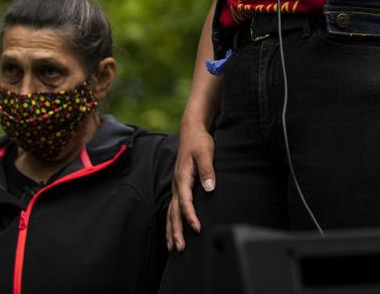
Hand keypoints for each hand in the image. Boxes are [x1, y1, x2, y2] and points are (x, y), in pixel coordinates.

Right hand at [166, 114, 215, 251]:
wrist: (191, 131)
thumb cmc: (200, 142)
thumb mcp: (206, 153)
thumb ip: (208, 170)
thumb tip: (209, 188)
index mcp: (183, 177)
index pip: (185, 202)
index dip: (190, 216)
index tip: (197, 228)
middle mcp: (176, 185)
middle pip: (174, 212)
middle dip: (176, 231)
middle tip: (180, 248)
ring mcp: (176, 186)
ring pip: (171, 212)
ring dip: (171, 230)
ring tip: (173, 247)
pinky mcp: (178, 187)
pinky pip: (172, 208)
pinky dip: (171, 221)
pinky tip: (172, 231)